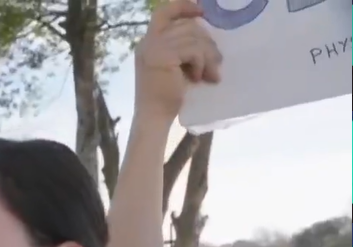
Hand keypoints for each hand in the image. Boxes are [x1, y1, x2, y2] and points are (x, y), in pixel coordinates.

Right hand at [134, 0, 222, 121]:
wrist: (153, 117)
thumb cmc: (165, 97)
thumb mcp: (174, 65)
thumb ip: (183, 47)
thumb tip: (208, 35)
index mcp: (148, 42)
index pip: (164, 12)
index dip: (183, 7)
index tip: (201, 12)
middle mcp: (148, 41)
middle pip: (187, 26)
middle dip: (207, 42)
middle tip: (216, 62)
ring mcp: (153, 48)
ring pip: (194, 37)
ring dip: (207, 56)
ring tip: (210, 74)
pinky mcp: (163, 56)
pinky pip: (193, 50)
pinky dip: (201, 63)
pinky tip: (197, 78)